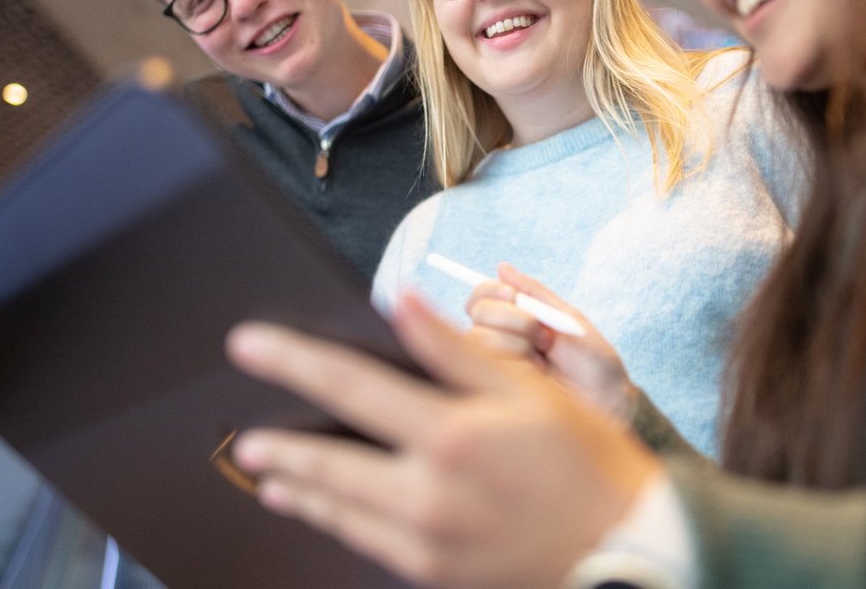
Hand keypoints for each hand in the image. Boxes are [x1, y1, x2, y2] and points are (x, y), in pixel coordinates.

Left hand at [226, 293, 661, 588]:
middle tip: (241, 432)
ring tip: (264, 468)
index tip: (248, 344)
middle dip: (278, 441)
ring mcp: (426, 539)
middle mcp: (427, 492)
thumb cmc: (584, 459)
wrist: (625, 547)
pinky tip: (314, 506)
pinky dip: (330, 518)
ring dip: (295, 483)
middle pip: (325, 460)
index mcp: (450, 434)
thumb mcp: (527, 390)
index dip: (292, 360)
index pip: (350, 385)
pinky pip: (363, 541)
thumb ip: (454, 349)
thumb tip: (402, 303)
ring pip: (335, 508)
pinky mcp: (432, 571)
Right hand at [465, 263, 637, 421]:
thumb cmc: (594, 361)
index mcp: (515, 320)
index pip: (481, 297)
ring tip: (544, 359)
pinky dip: (515, 364)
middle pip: (477, 313)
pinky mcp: (496, 391)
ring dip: (518, 344)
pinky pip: (486, 366)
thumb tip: (502, 266)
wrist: (609, 403)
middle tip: (544, 336)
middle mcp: (500, 341)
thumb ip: (535, 293)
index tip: (514, 296)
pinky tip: (536, 376)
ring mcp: (496, 368)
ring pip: (478, 338)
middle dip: (513, 318)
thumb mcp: (568, 320)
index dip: (491, 291)